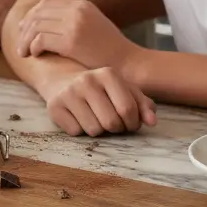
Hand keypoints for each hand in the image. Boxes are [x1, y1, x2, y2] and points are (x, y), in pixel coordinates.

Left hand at [17, 0, 139, 73]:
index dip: (32, 15)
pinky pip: (41, 40)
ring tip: (23, 52)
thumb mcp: (93, 25)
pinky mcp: (71, 41)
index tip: (24, 28)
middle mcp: (77, 10)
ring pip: (36, 26)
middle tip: (20, 43)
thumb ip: (74, 19)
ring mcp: (74, 24)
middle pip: (38, 13)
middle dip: (25, 28)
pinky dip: (33, 47)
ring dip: (25, 40)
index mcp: (82, 5)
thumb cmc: (110, 50)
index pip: (46, 3)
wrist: (129, 63)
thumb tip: (48, 22)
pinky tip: (35, 55)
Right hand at [41, 66, 155, 136]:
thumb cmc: (100, 89)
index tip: (129, 122)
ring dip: (98, 130)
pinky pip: (75, 132)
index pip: (128, 109)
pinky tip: (78, 118)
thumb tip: (152, 122)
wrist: (63, 80)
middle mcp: (86, 80)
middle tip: (112, 122)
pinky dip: (80, 130)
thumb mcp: (124, 90)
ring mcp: (68, 93)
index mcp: (108, 74)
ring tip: (95, 118)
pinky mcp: (54, 106)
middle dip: (116, 129)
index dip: (132, 123)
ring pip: (94, 130)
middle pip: (111, 122)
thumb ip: (143, 105)